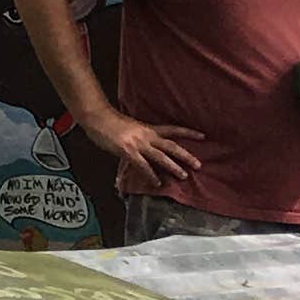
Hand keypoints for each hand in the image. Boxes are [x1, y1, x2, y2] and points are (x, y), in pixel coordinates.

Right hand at [77, 103, 202, 190]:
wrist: (97, 117)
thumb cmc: (109, 121)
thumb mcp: (129, 127)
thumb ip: (137, 137)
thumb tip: (140, 146)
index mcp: (148, 128)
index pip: (173, 130)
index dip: (188, 133)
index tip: (203, 136)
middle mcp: (147, 136)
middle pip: (171, 146)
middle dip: (186, 155)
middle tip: (198, 164)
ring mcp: (138, 144)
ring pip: (161, 156)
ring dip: (173, 167)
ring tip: (183, 176)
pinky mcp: (128, 151)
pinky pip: (143, 166)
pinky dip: (150, 175)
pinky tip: (156, 183)